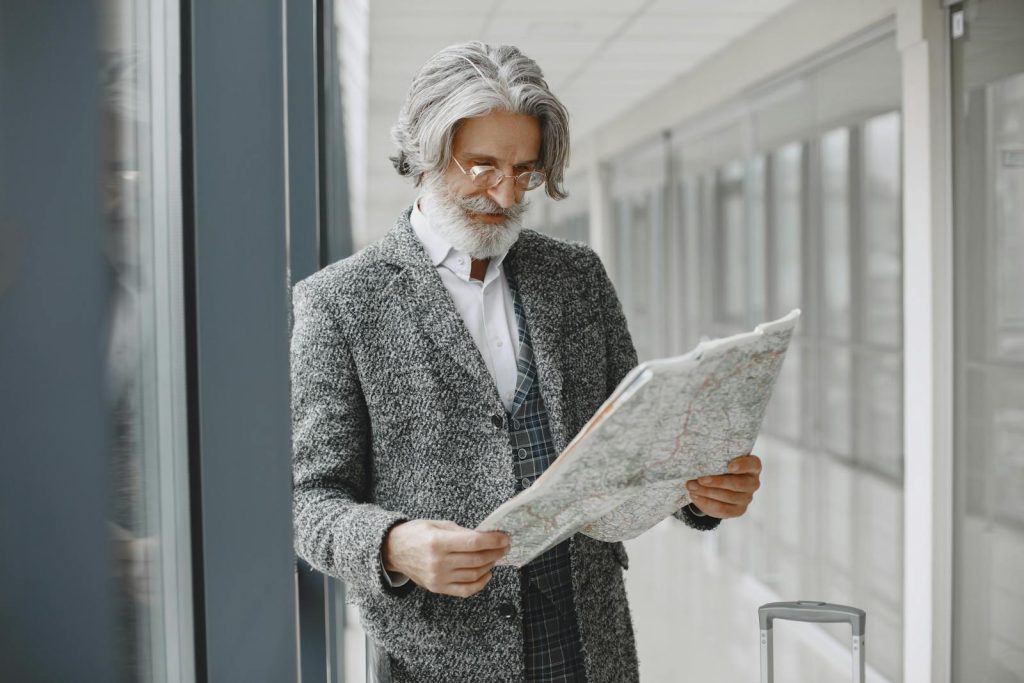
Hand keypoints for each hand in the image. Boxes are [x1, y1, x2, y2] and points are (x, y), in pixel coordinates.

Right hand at [383, 519, 509, 597]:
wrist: (393, 550)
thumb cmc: (416, 534)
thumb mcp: (438, 524)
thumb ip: (461, 532)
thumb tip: (485, 537)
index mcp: (438, 542)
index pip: (474, 543)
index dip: (493, 541)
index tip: (504, 538)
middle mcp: (438, 562)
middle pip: (477, 559)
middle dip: (496, 552)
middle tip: (504, 547)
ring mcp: (438, 578)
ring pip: (474, 575)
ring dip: (489, 565)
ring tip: (495, 557)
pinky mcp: (438, 588)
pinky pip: (466, 590)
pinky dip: (480, 583)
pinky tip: (486, 574)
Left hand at [685, 454, 761, 518]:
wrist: (717, 483)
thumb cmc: (719, 465)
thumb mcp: (718, 457)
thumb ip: (713, 454)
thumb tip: (693, 450)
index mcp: (752, 466)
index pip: (752, 465)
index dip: (742, 465)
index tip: (729, 466)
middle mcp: (752, 482)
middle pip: (738, 484)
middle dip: (717, 482)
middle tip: (700, 479)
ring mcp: (747, 498)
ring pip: (729, 497)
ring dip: (708, 493)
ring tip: (692, 487)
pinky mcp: (739, 510)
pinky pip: (723, 510)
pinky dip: (707, 503)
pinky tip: (695, 496)